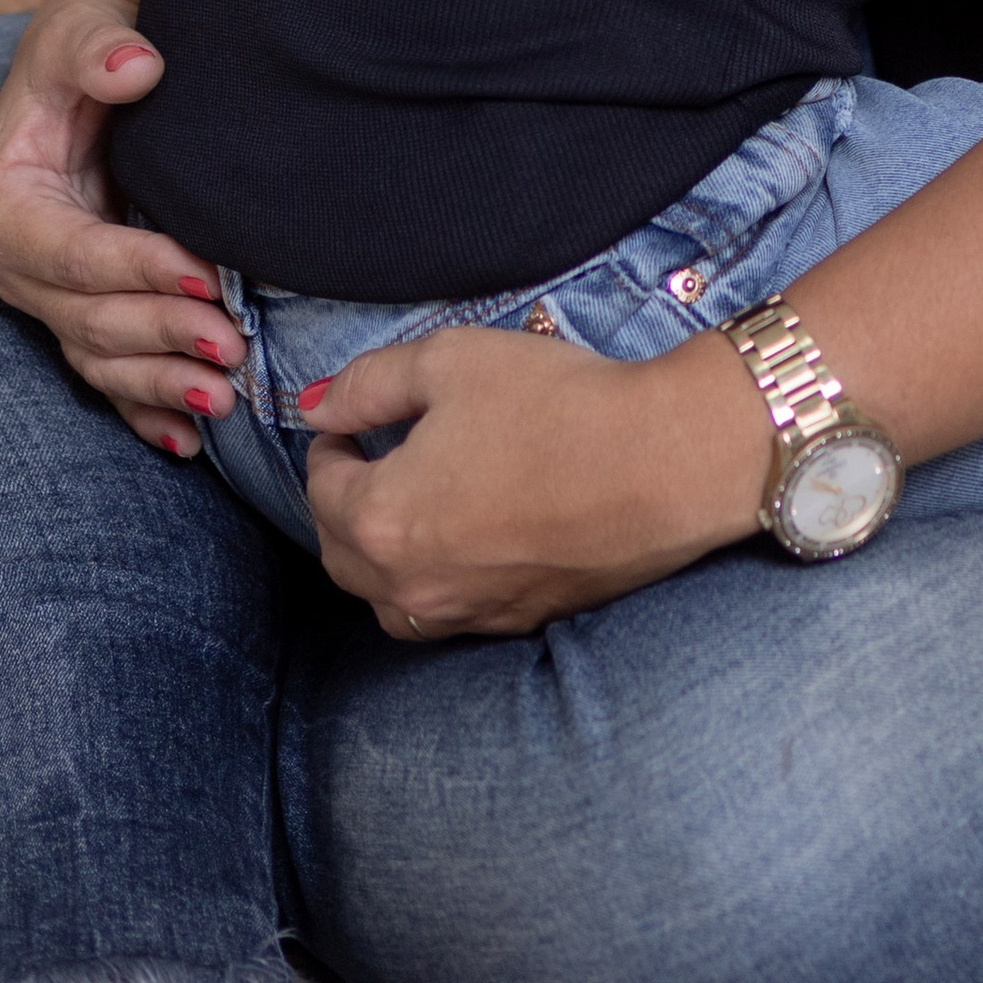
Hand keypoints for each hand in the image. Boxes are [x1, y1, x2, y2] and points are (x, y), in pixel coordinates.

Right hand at [0, 0, 247, 452]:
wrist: (112, 61)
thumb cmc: (94, 43)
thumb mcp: (84, 26)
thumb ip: (98, 48)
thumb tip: (136, 68)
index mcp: (5, 205)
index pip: (70, 253)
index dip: (135, 268)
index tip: (206, 273)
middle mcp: (22, 265)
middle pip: (89, 316)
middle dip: (161, 334)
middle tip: (233, 343)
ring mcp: (54, 300)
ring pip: (103, 359)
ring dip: (161, 382)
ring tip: (225, 396)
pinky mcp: (90, 315)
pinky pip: (112, 378)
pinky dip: (146, 410)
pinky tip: (188, 439)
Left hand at [304, 324, 772, 637]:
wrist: (664, 463)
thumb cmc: (557, 404)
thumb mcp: (453, 360)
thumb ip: (371, 382)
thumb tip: (318, 406)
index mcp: (383, 518)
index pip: (322, 489)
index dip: (331, 445)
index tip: (351, 421)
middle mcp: (411, 584)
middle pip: (342, 556)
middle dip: (344, 506)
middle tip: (371, 460)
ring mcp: (465, 613)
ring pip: (389, 602)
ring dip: (381, 559)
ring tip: (411, 507)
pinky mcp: (516, 622)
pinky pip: (447, 614)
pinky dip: (435, 582)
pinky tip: (468, 539)